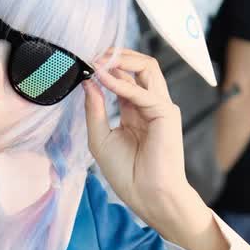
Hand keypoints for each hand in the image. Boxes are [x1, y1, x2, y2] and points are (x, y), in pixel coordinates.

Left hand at [83, 48, 216, 249]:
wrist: (148, 197)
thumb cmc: (128, 175)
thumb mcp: (100, 138)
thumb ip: (95, 109)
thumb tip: (88, 81)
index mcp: (136, 110)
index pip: (125, 77)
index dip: (106, 67)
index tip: (84, 63)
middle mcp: (150, 104)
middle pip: (140, 66)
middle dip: (117, 55)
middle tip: (93, 53)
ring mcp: (160, 107)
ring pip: (148, 68)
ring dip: (122, 60)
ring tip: (98, 59)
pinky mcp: (166, 114)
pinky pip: (143, 92)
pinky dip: (121, 83)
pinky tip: (102, 78)